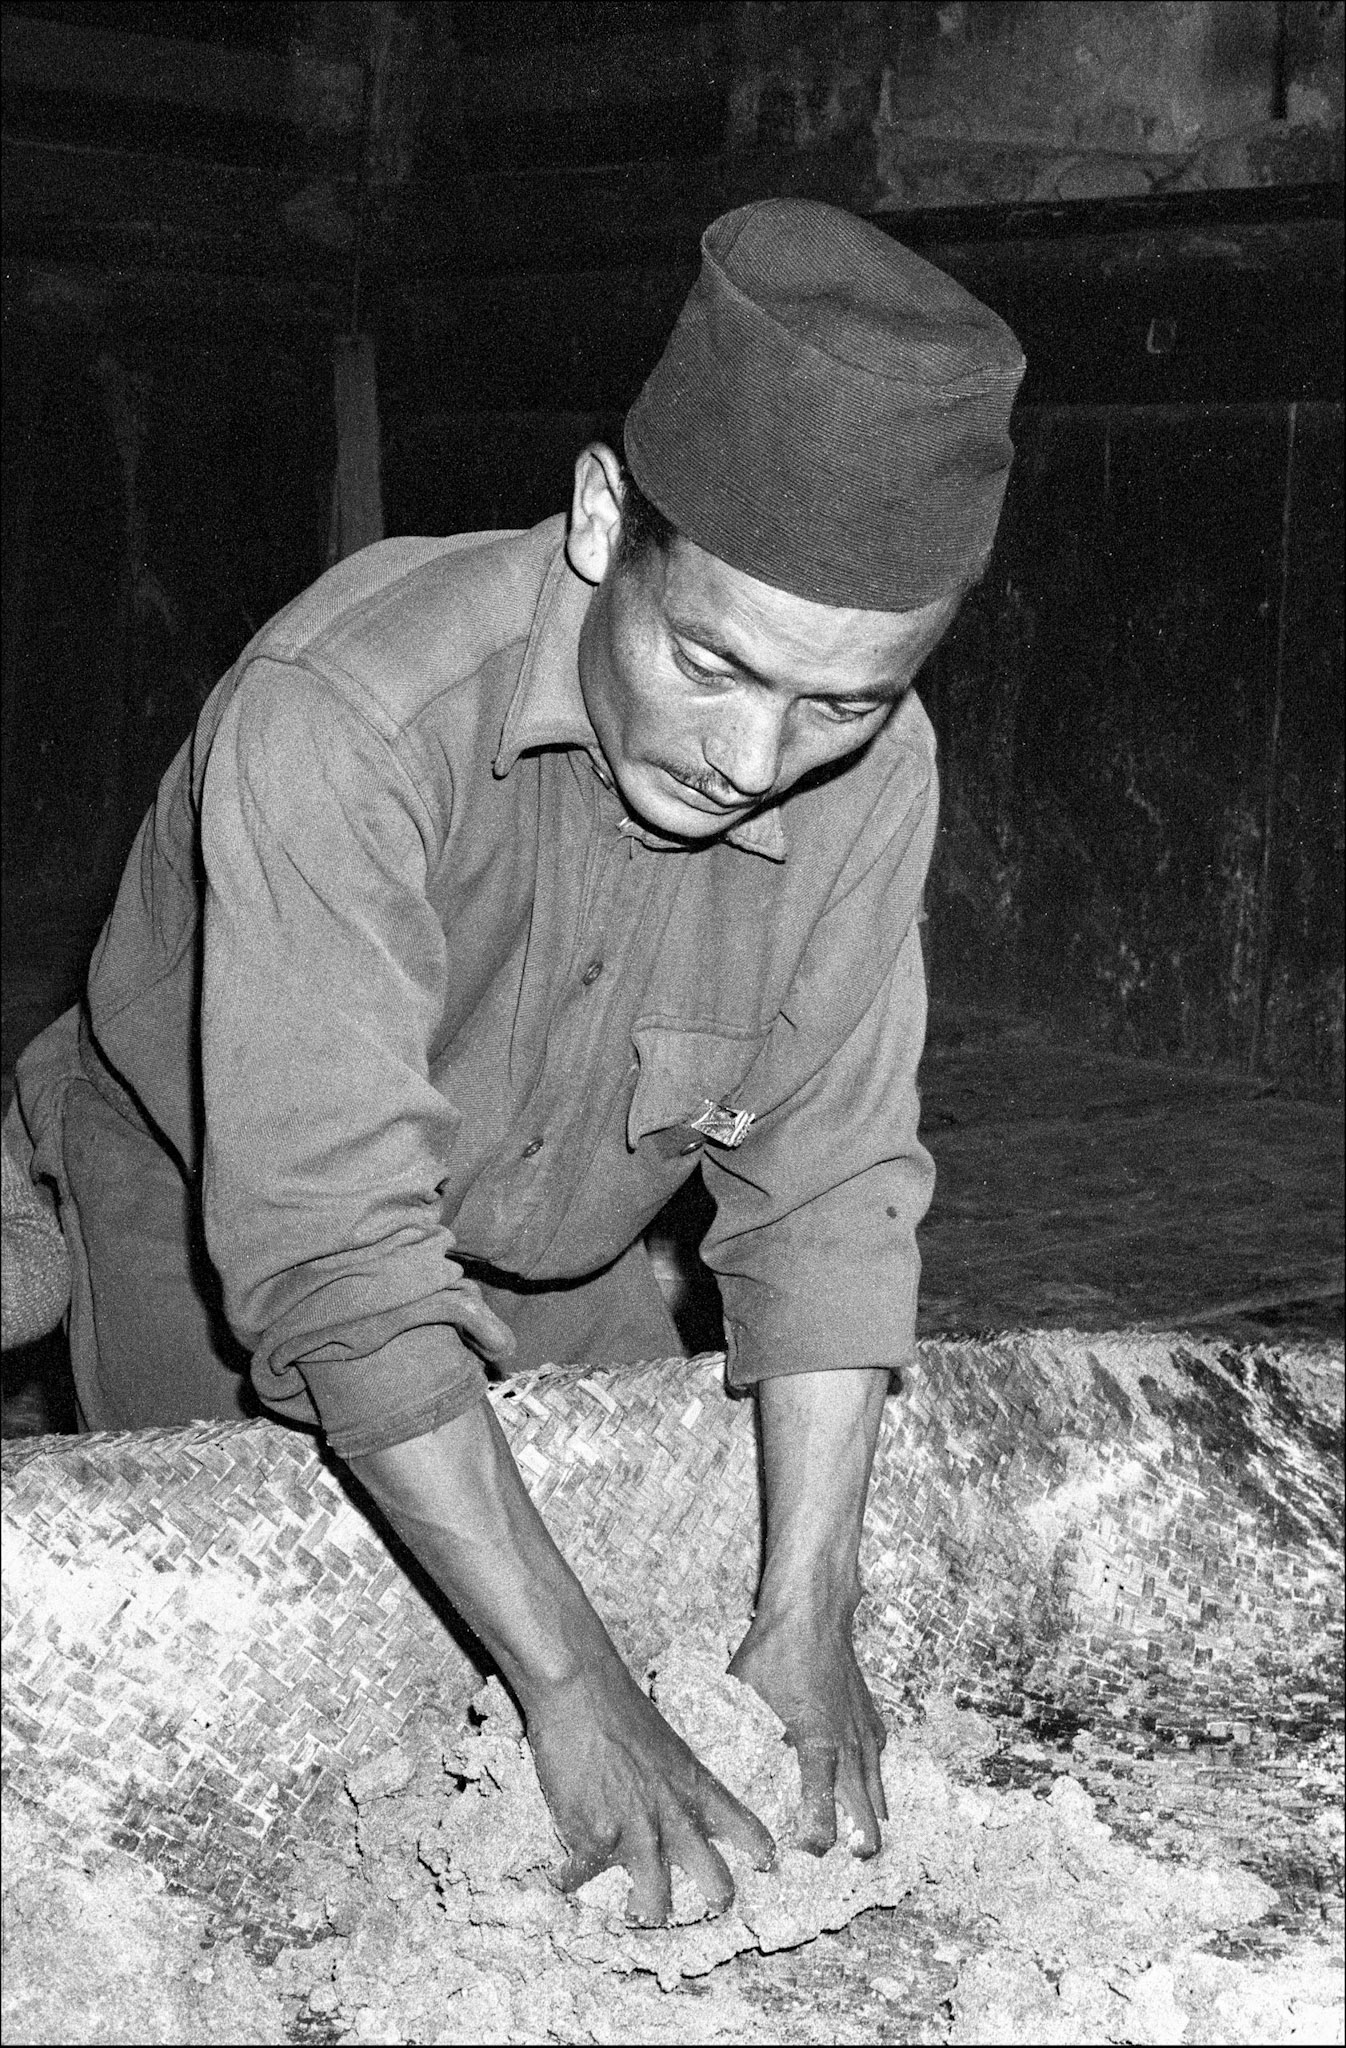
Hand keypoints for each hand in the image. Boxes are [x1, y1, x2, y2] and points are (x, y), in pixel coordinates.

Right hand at [527, 1650, 775, 1924]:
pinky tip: (561, 1877)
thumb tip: (672, 1806)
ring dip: (644, 1911)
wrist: (582, 1690)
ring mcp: (635, 1834)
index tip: (764, 1867)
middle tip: (704, 1910)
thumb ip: (675, 1783)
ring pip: (655, 1905)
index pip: (748, 1831)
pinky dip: (568, 1881)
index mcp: (698, 1788)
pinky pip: (582, 1882)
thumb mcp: (667, 1745)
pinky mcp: (593, 1839)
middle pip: (716, 1884)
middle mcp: (675, 1819)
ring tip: (633, 1910)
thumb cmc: (621, 1706)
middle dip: (716, 1904)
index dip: (761, 1855)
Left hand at [729, 1608, 887, 1856]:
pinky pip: (877, 1772)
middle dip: (850, 1851)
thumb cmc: (774, 1654)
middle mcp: (850, 1753)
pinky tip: (846, 1792)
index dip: (809, 1848)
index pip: (825, 1827)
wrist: (813, 1614)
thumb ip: (732, 1739)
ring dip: (863, 1825)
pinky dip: (867, 1790)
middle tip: (822, 1855)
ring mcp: (868, 1740)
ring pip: (880, 1806)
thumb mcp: (742, 1700)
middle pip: (869, 1831)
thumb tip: (703, 1769)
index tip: (790, 1849)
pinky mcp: (874, 1727)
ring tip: (839, 1840)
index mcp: (817, 1751)